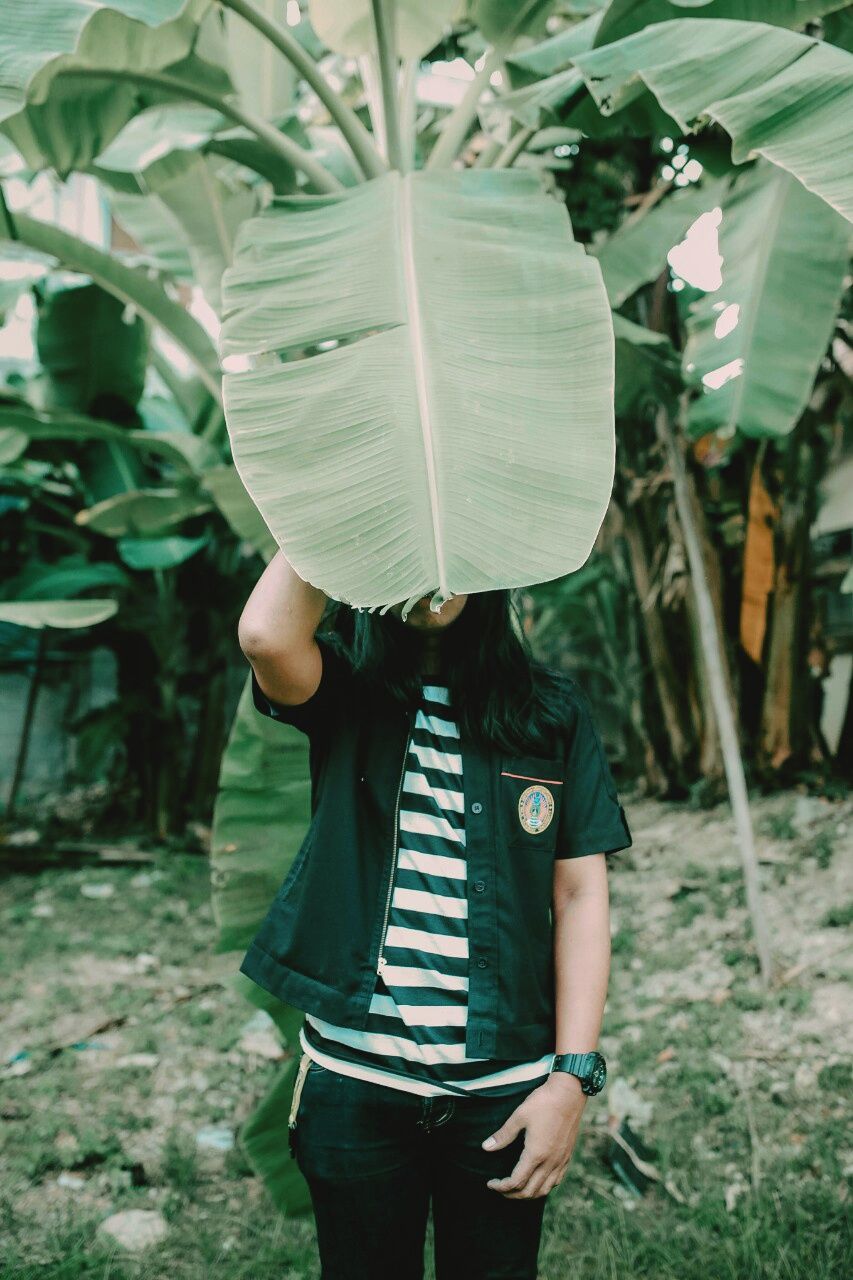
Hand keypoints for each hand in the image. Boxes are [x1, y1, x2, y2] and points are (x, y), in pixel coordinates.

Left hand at [481, 1071, 586, 1198]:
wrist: (569, 1093)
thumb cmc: (543, 1102)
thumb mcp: (519, 1116)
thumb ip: (503, 1135)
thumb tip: (485, 1147)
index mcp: (536, 1154)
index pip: (516, 1182)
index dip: (501, 1186)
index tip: (491, 1183)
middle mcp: (550, 1162)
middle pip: (530, 1191)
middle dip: (512, 1194)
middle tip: (500, 1188)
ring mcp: (561, 1161)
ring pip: (544, 1190)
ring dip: (528, 1194)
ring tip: (516, 1189)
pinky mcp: (567, 1156)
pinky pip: (556, 1181)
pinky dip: (544, 1187)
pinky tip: (537, 1180)